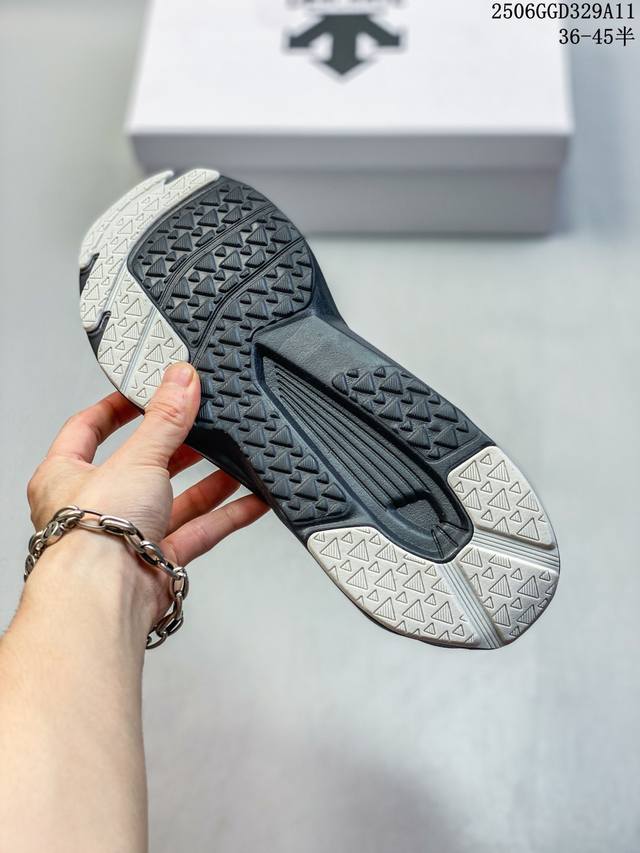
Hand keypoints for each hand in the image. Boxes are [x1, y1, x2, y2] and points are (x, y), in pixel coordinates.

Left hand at [25, 362, 267, 622]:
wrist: (104, 599)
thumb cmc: (89, 536)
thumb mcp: (136, 457)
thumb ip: (165, 418)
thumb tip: (180, 379)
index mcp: (65, 475)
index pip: (88, 429)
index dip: (118, 408)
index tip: (147, 392)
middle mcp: (93, 507)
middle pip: (140, 465)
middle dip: (176, 447)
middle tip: (202, 424)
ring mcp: (126, 536)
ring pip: (174, 501)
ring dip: (208, 481)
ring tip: (236, 458)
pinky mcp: (156, 562)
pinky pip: (197, 532)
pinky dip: (226, 516)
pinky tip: (251, 500)